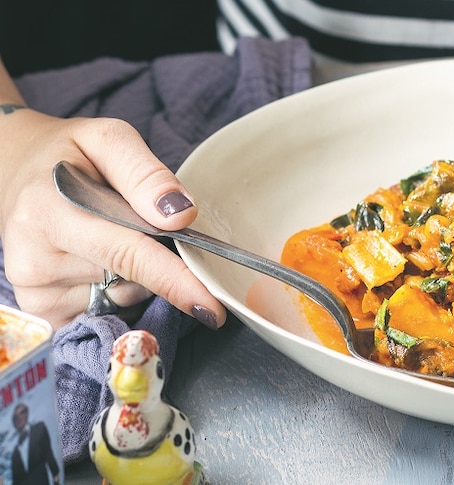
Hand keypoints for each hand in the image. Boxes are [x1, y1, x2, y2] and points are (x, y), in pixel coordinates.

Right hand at [0, 107, 225, 328]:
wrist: (15, 172)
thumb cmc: (69, 155)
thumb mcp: (108, 140)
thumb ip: (146, 174)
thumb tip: (182, 216)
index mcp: (47, 211)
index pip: (127, 253)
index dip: (173, 279)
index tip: (210, 304)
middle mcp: (33, 259)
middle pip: (132, 279)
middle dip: (158, 261)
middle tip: (141, 223)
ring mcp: (34, 291)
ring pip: (123, 297)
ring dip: (134, 274)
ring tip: (107, 235)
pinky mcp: (42, 311)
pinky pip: (106, 311)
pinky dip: (116, 290)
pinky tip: (97, 261)